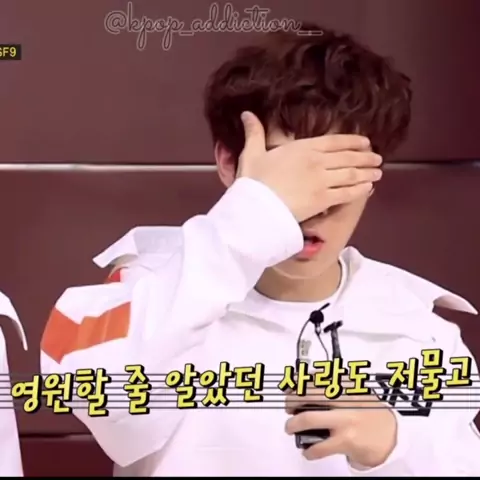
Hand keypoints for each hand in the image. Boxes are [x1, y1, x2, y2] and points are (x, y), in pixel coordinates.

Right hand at [237, 111, 382, 222]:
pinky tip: (369, 188)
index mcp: (303, 148)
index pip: (335, 142)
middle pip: (348, 157)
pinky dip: (361, 190)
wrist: (258, 207)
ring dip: (368, 173)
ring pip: (352, 174)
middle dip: (366, 157)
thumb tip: (246, 113)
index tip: (366, 142)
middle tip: (378, 159)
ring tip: (378, 173)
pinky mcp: (325, 200)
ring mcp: (324, 181)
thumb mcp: (252, 154)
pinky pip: (348, 193)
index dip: (353, 141)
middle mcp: (318, 161)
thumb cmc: (254, 181)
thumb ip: (254, 133)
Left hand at [285, 382, 397, 467]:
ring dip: (293, 424)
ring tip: (291, 427)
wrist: (393, 436)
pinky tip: (308, 450)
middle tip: (288, 406)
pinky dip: (309, 450)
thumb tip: (306, 382)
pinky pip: (319, 446)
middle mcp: (345, 399)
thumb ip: (336, 385)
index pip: (316, 377)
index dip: (298, 381)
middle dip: (291, 400)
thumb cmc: (371, 413)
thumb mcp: (356, 391)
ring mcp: (345, 420)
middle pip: (307, 394)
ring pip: (308, 418)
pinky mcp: (346, 440)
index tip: (291, 385)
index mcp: (346, 384)